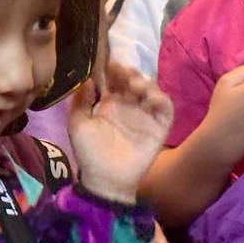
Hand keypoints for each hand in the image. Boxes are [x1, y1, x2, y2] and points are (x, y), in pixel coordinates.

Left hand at [69, 63, 173, 204]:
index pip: (115, 80)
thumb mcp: (78, 125)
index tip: (110, 63)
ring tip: (134, 84)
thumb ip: (80, 102)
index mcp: (110, 104)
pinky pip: (165, 109)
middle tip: (123, 71)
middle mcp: (129, 107)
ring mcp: (145, 116)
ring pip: (152, 91)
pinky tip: (149, 98)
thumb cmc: (90, 153)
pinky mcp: (159, 127)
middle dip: (130, 73)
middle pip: (134, 81)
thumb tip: (88, 80)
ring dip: (145, 83)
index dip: (115, 70)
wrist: (105, 179)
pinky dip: (160, 99)